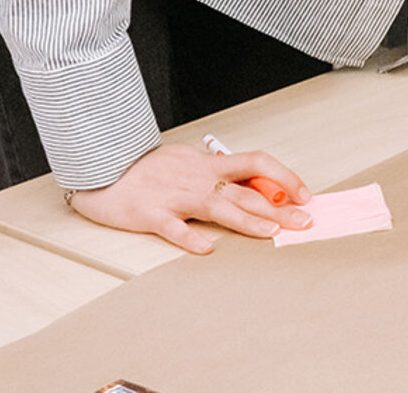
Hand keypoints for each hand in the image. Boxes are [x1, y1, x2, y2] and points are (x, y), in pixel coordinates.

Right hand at [66, 142, 312, 254]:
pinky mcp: (151, 214)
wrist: (103, 166)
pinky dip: (190, 238)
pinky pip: (173, 227)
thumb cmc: (147, 167)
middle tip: (303, 222)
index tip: (303, 194)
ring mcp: (175, 196)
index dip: (283, 177)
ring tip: (271, 232)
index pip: (255, 163)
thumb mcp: (187, 159)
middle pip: (245, 191)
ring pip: (217, 206)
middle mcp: (197, 178)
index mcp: (207, 164)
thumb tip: (249, 178)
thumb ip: (215, 169)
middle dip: (278, 207)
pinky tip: (207, 248)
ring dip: (247, 220)